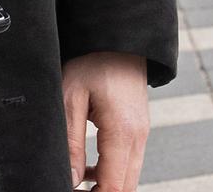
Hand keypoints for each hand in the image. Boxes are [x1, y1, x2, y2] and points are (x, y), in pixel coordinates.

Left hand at [62, 51, 148, 190]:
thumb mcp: (71, 97)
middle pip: (125, 188)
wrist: (118, 37)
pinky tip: (88, 168)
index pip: (113, 187)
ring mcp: (142, 134)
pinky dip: (112, 173)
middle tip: (73, 189)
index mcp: (122, 132)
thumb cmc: (92, 61)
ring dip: (106, 186)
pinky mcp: (139, 129)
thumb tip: (71, 179)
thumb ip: (71, 142)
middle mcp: (138, 138)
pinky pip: (129, 162)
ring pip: (128, 178)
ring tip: (77, 182)